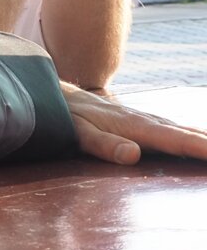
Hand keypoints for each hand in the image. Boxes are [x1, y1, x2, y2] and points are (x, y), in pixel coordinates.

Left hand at [62, 86, 206, 163]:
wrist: (57, 94)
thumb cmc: (65, 116)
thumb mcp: (77, 132)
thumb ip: (103, 144)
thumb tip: (133, 154)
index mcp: (135, 126)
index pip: (176, 140)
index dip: (203, 149)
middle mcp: (148, 121)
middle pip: (191, 134)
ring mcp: (149, 120)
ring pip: (189, 130)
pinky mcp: (147, 123)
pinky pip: (180, 131)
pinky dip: (199, 136)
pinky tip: (206, 141)